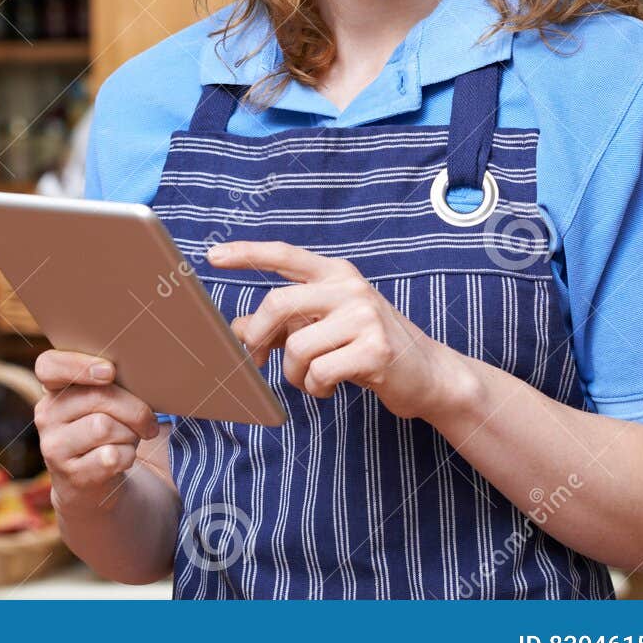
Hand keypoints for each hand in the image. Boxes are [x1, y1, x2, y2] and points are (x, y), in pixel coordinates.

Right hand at [32, 349, 160, 510]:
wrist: (90, 484)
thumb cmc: (103, 430)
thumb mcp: (101, 403)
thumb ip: (108, 384)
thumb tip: (141, 377)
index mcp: (52, 388)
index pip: (49, 365)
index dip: (79, 364)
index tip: (110, 371)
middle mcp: (47, 415)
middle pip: (97, 397)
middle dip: (134, 409)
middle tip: (148, 421)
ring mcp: (54, 447)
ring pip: (104, 427)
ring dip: (130, 434)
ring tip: (130, 439)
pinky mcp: (70, 475)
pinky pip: (111, 456)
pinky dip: (128, 456)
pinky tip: (123, 458)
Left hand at [209, 240, 466, 420]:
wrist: (431, 375)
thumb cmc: (370, 347)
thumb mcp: (328, 326)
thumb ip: (287, 322)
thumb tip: (239, 329)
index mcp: (336, 274)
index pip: (284, 255)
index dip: (246, 254)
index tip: (211, 256)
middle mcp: (349, 288)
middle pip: (278, 304)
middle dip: (259, 337)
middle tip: (255, 360)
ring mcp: (364, 317)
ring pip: (296, 347)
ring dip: (294, 374)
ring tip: (312, 379)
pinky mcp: (374, 350)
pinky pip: (318, 373)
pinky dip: (316, 388)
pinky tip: (331, 388)